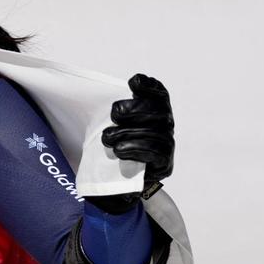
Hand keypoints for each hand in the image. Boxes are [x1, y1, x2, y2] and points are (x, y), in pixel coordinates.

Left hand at [101, 73, 173, 196]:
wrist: (121, 181)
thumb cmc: (118, 146)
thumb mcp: (114, 124)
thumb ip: (115, 109)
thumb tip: (95, 92)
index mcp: (157, 111)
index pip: (160, 94)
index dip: (149, 86)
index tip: (133, 82)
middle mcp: (166, 125)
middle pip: (157, 111)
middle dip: (134, 109)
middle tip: (114, 115)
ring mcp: (168, 144)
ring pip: (153, 132)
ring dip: (127, 133)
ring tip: (107, 138)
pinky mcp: (165, 163)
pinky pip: (155, 152)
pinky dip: (135, 149)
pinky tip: (119, 150)